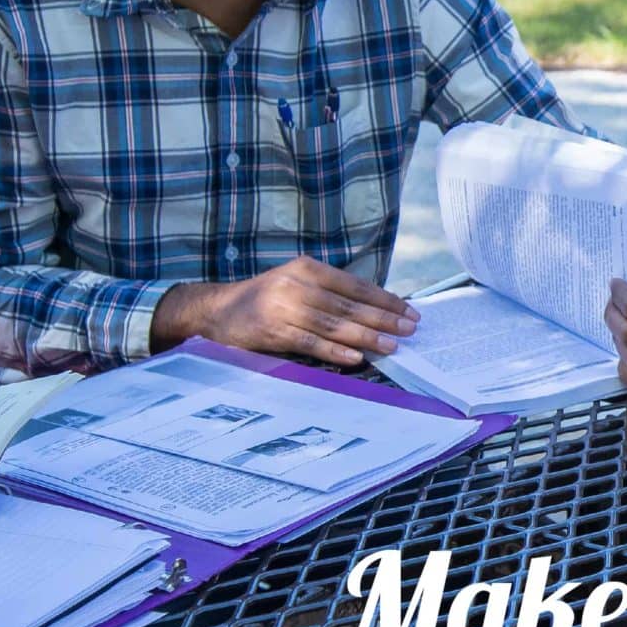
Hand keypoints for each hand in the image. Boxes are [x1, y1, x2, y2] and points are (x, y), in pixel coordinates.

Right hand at [159, 258, 416, 367]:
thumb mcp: (296, 284)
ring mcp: (284, 308)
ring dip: (367, 337)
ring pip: (334, 324)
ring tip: (392, 346)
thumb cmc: (264, 299)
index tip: (408, 311)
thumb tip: (373, 312)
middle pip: (350, 305)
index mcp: (307, 269)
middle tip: (410, 329)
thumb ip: (328, 294)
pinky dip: (335, 351)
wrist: (216, 310)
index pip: (355, 285)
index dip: (384, 299)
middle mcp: (298, 285)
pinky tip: (356, 357)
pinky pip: (311, 343)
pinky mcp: (273, 332)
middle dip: (383, 319)